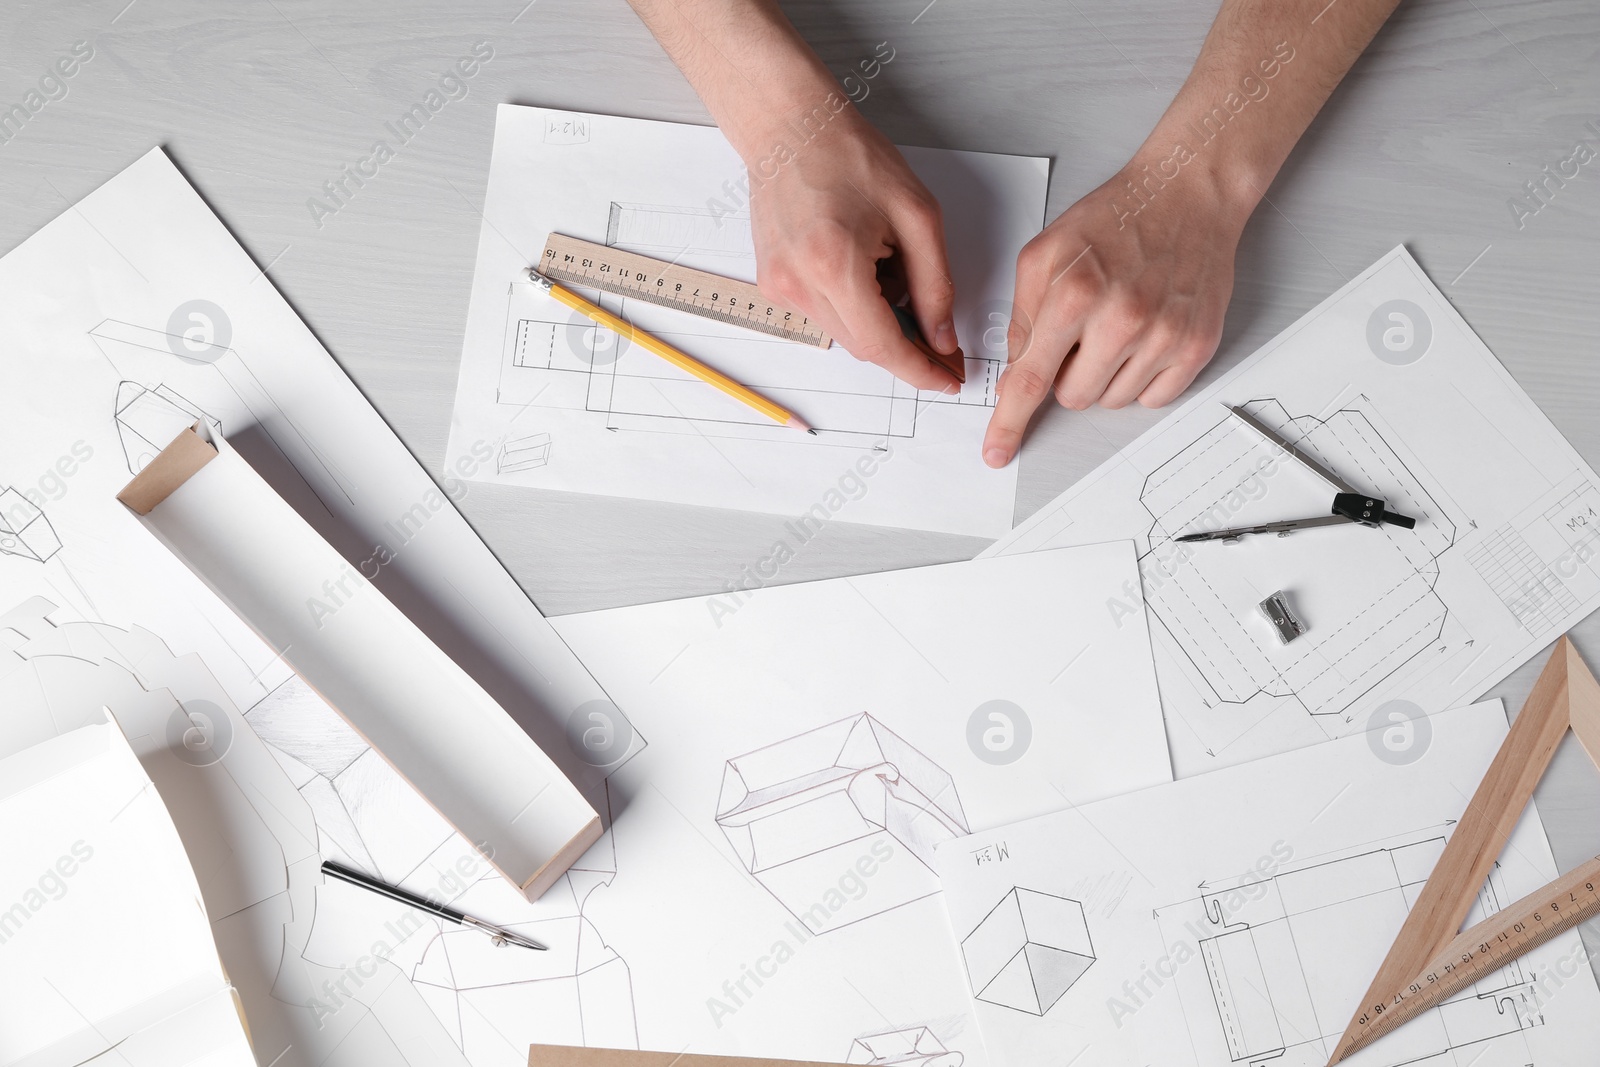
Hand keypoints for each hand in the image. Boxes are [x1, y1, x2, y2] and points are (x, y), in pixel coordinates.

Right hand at [748, 110, 962, 391]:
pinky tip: (865, 265)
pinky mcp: (773, 283)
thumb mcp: (917, 216)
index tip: (947, 379)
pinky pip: (826, 314)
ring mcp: (780, 287)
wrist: (791, 128)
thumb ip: (933, 284)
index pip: (883, 346)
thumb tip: (941, 337)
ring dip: (879, 321)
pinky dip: (855, 305)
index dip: (920, 370)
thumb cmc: (850, 156)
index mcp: (834, 265)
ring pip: (845, 333)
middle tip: (942, 339)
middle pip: (864, 346)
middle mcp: (798, 284)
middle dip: (907, 348)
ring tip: (893, 268)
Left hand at [981, 162, 1250, 467]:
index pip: (1031, 380)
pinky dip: (1141, 379)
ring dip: (1106, 374)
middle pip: (1072, 398)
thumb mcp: (1044, 254)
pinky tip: (1145, 338)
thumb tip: (1013, 376)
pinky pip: (1153, 399)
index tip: (996, 452)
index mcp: (1073, 295)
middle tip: (1083, 331)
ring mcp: (1163, 337)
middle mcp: (1121, 321)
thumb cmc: (1114, 220)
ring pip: (1112, 400)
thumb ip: (1021, 317)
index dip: (1010, 423)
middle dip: (1067, 373)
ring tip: (1118, 324)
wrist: (1187, 195)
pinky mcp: (1196, 346)